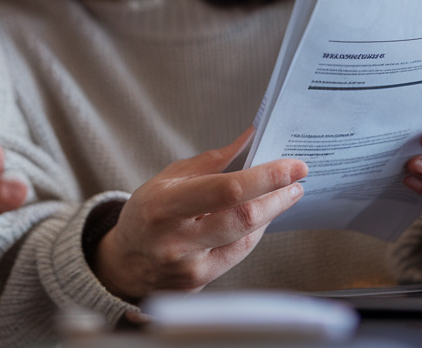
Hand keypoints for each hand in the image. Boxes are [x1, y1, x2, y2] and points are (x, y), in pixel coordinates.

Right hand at [95, 128, 306, 301]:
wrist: (124, 263)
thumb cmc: (148, 212)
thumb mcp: (168, 178)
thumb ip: (211, 160)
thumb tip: (250, 138)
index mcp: (164, 205)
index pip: (225, 190)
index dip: (266, 177)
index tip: (293, 166)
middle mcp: (176, 240)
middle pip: (242, 219)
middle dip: (277, 197)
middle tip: (297, 180)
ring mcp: (189, 266)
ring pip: (246, 238)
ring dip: (271, 213)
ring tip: (285, 194)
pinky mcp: (200, 283)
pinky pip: (238, 254)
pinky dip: (255, 232)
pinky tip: (262, 217)